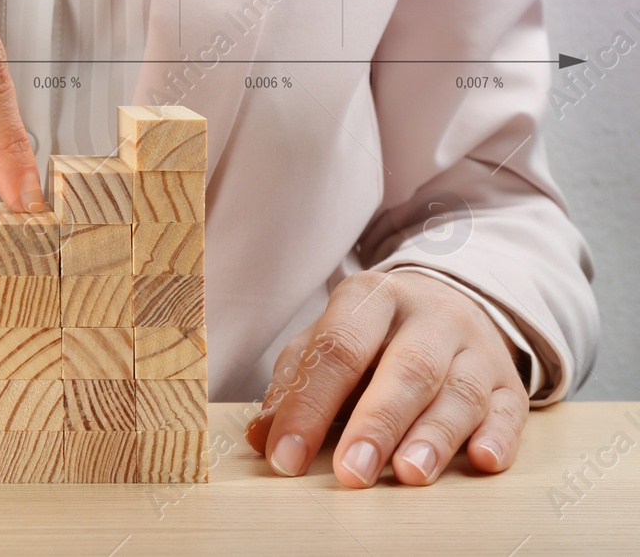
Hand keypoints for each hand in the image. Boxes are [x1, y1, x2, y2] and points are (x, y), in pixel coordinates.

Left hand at [245, 270, 528, 486]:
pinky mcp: (510, 381)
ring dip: (434, 436)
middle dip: (377, 423)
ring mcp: (474, 347)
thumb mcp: (327, 340)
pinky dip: (499, 437)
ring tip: (409, 474)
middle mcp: (428, 316)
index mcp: (370, 299)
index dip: (309, 405)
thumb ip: (295, 382)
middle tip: (352, 473)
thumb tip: (261, 436)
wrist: (449, 302)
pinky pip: (512, 409)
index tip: (286, 458)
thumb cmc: (372, 335)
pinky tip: (483, 461)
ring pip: (459, 391)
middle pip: (406, 368)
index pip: (337, 348)